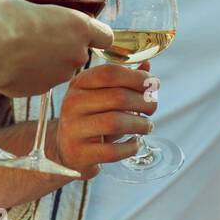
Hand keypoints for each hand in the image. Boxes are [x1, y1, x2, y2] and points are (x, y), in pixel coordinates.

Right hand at [0, 0, 113, 98]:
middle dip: (66, 46)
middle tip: (44, 36)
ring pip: (61, 67)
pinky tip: (15, 64)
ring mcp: (60, 75)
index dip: (97, 34)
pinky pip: (42, 79)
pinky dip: (33, 73)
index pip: (106, 36)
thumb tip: (18, 5)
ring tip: (25, 50)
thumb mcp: (16, 1)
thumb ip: (28, 5)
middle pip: (80, 52)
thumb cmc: (6, 21)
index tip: (85, 31)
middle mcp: (76, 54)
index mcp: (78, 27)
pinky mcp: (43, 90)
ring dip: (49, 60)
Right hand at [55, 62, 157, 178]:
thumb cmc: (90, 117)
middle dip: (144, 102)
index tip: (153, 84)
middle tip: (153, 108)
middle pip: (118, 97)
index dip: (136, 77)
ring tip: (147, 126)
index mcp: (79, 83)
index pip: (109, 73)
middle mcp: (72, 103)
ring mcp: (73, 129)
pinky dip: (131, 147)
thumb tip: (147, 65)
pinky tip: (135, 143)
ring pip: (116, 123)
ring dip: (140, 124)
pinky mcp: (79, 153)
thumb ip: (123, 80)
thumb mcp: (101, 94)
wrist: (65, 148)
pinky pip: (113, 151)